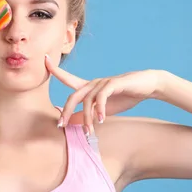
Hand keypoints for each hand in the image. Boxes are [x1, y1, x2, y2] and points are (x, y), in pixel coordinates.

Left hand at [44, 55, 166, 134]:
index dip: (55, 70)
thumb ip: (86, 115)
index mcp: (89, 87)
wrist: (147, 86)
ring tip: (89, 132)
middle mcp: (93, 83)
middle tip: (61, 126)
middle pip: (73, 96)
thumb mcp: (102, 110)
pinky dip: (100, 109)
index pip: (68, 78)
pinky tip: (101, 120)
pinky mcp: (114, 84)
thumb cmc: (124, 97)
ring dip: (87, 118)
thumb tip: (70, 122)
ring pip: (88, 100)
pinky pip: (102, 97)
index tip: (44, 59)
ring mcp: (103, 82)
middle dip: (66, 111)